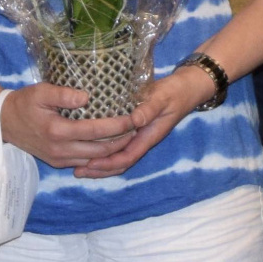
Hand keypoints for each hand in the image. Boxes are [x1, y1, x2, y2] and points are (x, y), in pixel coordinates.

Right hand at [0, 82, 139, 171]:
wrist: (4, 122)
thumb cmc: (24, 103)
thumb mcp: (40, 92)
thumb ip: (63, 94)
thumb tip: (87, 97)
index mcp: (57, 131)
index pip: (96, 131)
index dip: (117, 126)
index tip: (133, 117)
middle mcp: (60, 150)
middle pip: (101, 150)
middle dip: (122, 140)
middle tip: (137, 127)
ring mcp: (60, 159)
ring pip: (95, 160)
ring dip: (114, 150)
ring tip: (129, 136)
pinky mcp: (58, 163)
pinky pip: (86, 163)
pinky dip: (101, 156)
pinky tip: (111, 145)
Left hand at [73, 69, 203, 178]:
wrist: (185, 89)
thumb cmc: (173, 93)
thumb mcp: (162, 98)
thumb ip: (149, 109)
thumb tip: (134, 120)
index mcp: (148, 137)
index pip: (126, 157)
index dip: (108, 163)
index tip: (90, 163)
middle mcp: (141, 141)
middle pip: (119, 163)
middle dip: (99, 170)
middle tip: (77, 171)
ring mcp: (137, 137)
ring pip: (118, 158)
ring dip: (99, 165)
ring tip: (78, 167)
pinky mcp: (133, 131)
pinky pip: (117, 147)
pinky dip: (103, 152)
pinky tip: (88, 149)